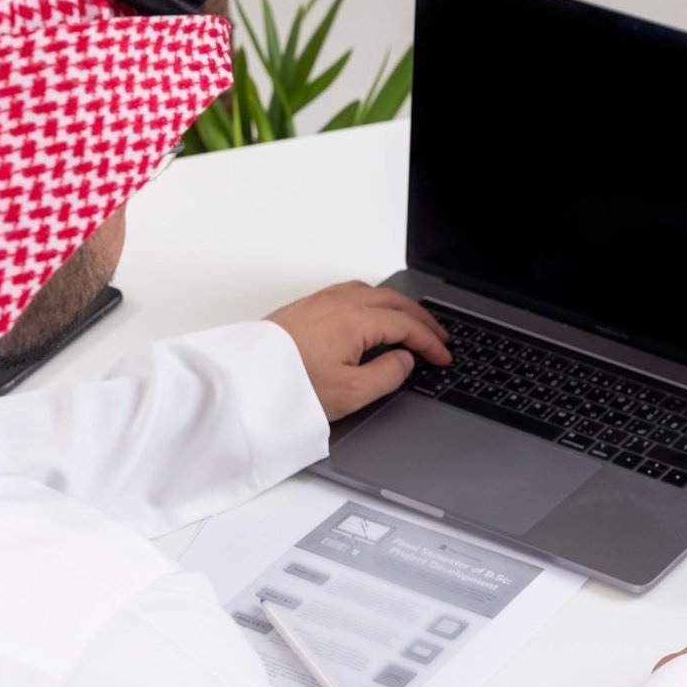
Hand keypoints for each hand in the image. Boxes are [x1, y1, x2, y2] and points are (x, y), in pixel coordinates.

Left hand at [265, 281, 452, 420]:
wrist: (243, 383)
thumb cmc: (289, 387)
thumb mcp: (351, 393)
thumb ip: (388, 375)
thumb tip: (405, 361)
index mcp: (354, 320)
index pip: (406, 325)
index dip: (430, 341)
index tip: (442, 356)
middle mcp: (338, 303)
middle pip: (394, 301)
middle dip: (421, 319)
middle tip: (438, 337)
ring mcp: (320, 302)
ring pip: (372, 292)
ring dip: (398, 307)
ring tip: (410, 324)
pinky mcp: (305, 307)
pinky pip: (350, 293)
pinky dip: (373, 303)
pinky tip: (372, 316)